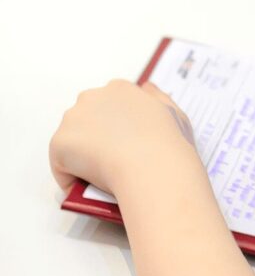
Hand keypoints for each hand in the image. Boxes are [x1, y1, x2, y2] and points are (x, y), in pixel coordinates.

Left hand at [49, 80, 195, 195]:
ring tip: (101, 176)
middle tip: (112, 161)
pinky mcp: (60, 143)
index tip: (124, 144)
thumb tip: (145, 88)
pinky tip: (88, 187)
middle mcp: (92, 97)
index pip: (108, 105)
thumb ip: (157, 98)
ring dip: (82, 156)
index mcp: (120, 89)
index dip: (115, 126)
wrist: (154, 168)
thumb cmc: (168, 144)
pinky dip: (71, 178)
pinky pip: (61, 165)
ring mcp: (73, 119)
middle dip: (95, 138)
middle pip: (85, 119)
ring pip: (72, 141)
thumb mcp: (174, 113)